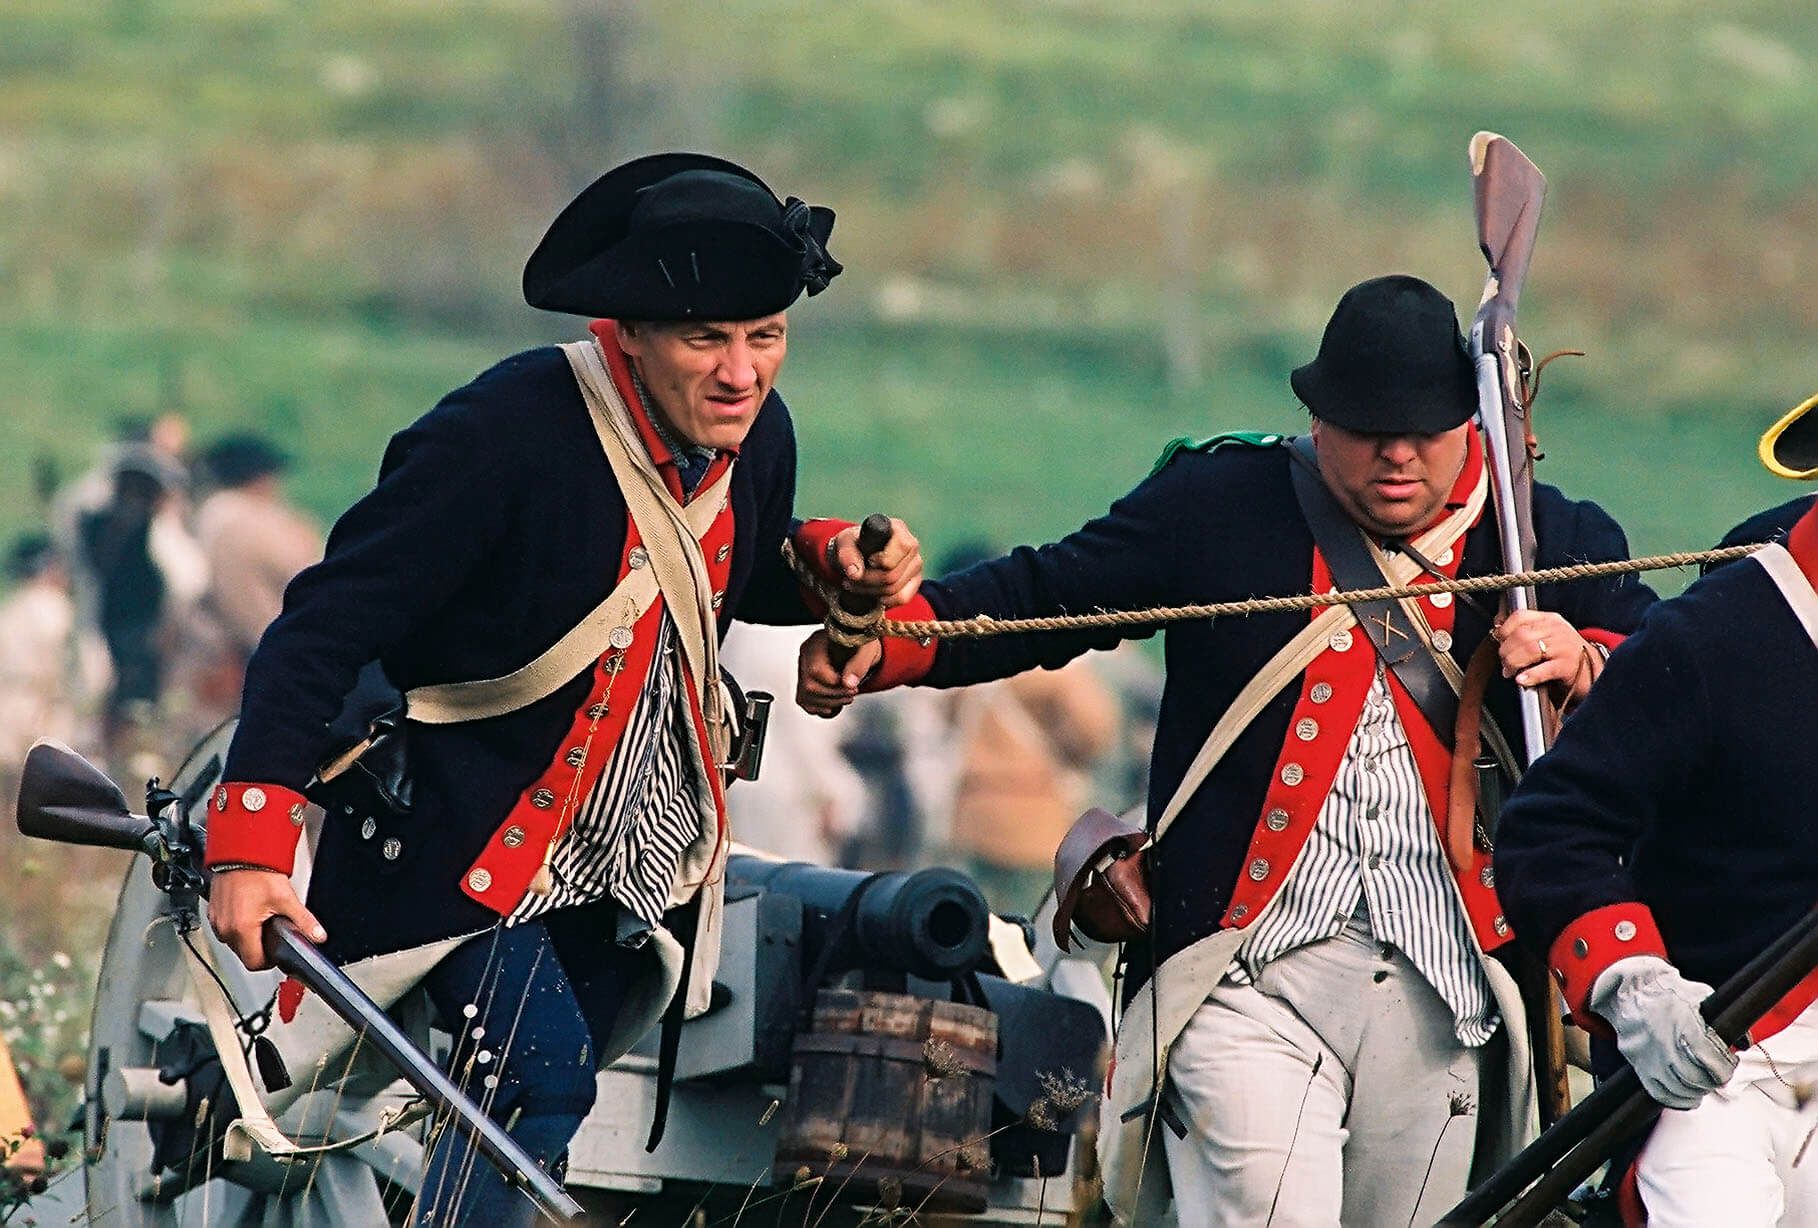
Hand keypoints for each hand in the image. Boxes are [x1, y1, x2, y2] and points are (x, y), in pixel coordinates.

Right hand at [208, 867, 326, 971]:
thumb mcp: (286, 899)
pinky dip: (238, 926)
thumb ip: (303, 921)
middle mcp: (225, 928)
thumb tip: (317, 935)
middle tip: (272, 931)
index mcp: (242, 929)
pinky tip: (250, 912)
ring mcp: (217, 921)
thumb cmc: (258, 872)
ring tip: (262, 919)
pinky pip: (226, 929)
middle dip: (260, 947)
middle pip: (244, 954)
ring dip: (248, 937)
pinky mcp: (213, 913)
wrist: (241, 853)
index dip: (270, 961)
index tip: (277, 952)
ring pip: (234, 943)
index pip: (254, 963)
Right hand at [797, 628, 880, 717]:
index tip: (852, 686)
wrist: (860, 644)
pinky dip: (820, 707)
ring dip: (828, 703)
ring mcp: (805, 668)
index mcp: (817, 643)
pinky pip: (805, 700)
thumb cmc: (861, 643)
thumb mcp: (866, 649)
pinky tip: (835, 704)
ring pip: (805, 695)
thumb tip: (848, 683)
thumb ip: (858, 665)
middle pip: (808, 685)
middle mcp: (807, 655)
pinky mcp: (808, 680)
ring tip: (846, 698)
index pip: (815, 670)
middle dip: (833, 696)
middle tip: (851, 694)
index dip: (834, 684)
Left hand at [828, 518, 921, 607]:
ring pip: (895, 589)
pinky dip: (883, 599)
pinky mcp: (915, 581)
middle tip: (851, 578)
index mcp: (898, 528)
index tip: (868, 561)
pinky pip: (902, 598)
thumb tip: (855, 573)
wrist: (857, 556)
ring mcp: (916, 564)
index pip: (902, 547)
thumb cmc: (853, 545)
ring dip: (870, 591)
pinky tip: (872, 592)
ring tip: (856, 584)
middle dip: (867, 581)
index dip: (883, 559)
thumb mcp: (844, 544)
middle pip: (893, 574)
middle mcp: (912, 545)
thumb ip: (847, 555)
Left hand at [1493, 609, 1594, 700]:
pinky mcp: (1568, 666)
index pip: (1520, 616)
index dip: (1504, 630)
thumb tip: (1496, 625)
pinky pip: (1545, 669)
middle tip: (1504, 663)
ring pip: (1530, 649)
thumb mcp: (1546, 636)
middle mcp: (1557, 630)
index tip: (1499, 642)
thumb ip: (1523, 631)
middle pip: (1521, 635)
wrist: (1593, 671)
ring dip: (1514, 662)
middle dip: (1506, 651)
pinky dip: (1530, 675)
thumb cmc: (1563, 654)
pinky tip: (1522, 679)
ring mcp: (1564, 647)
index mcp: (1549, 619)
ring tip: (1510, 672)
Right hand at [1590, 955, 1735, 1109]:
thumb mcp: (1702, 995)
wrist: (1630, 991)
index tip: (1730, 1065)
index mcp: (1685, 1026)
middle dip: (1713, 1081)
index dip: (1726, 1069)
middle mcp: (1666, 1044)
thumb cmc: (1670, 991)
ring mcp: (1650, 1057)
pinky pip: (1660, 1094)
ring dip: (1697, 1092)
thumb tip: (1745, 1043)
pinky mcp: (1639, 1064)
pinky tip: (1688, 1097)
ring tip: (1703, 1084)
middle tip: (1718, 1076)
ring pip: (1679, 1089)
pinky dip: (1677, 1100)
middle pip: (1697, 1079)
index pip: (1712, 1062)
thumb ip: (1725, 1020)